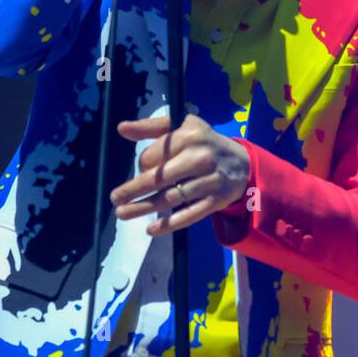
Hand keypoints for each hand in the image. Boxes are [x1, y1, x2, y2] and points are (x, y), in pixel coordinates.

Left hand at [110, 113, 250, 235]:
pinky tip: (151, 230)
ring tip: (122, 213)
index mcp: (189, 136)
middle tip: (115, 198)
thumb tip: (121, 128)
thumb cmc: (204, 143)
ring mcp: (209, 181)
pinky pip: (189, 215)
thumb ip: (151, 127)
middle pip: (159, 178)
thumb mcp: (182, 126)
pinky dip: (169, 224)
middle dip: (133, 189)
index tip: (142, 168)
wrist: (242, 163)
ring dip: (143, 208)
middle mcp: (200, 158)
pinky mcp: (216, 201)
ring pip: (170, 198)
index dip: (143, 163)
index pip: (154, 155)